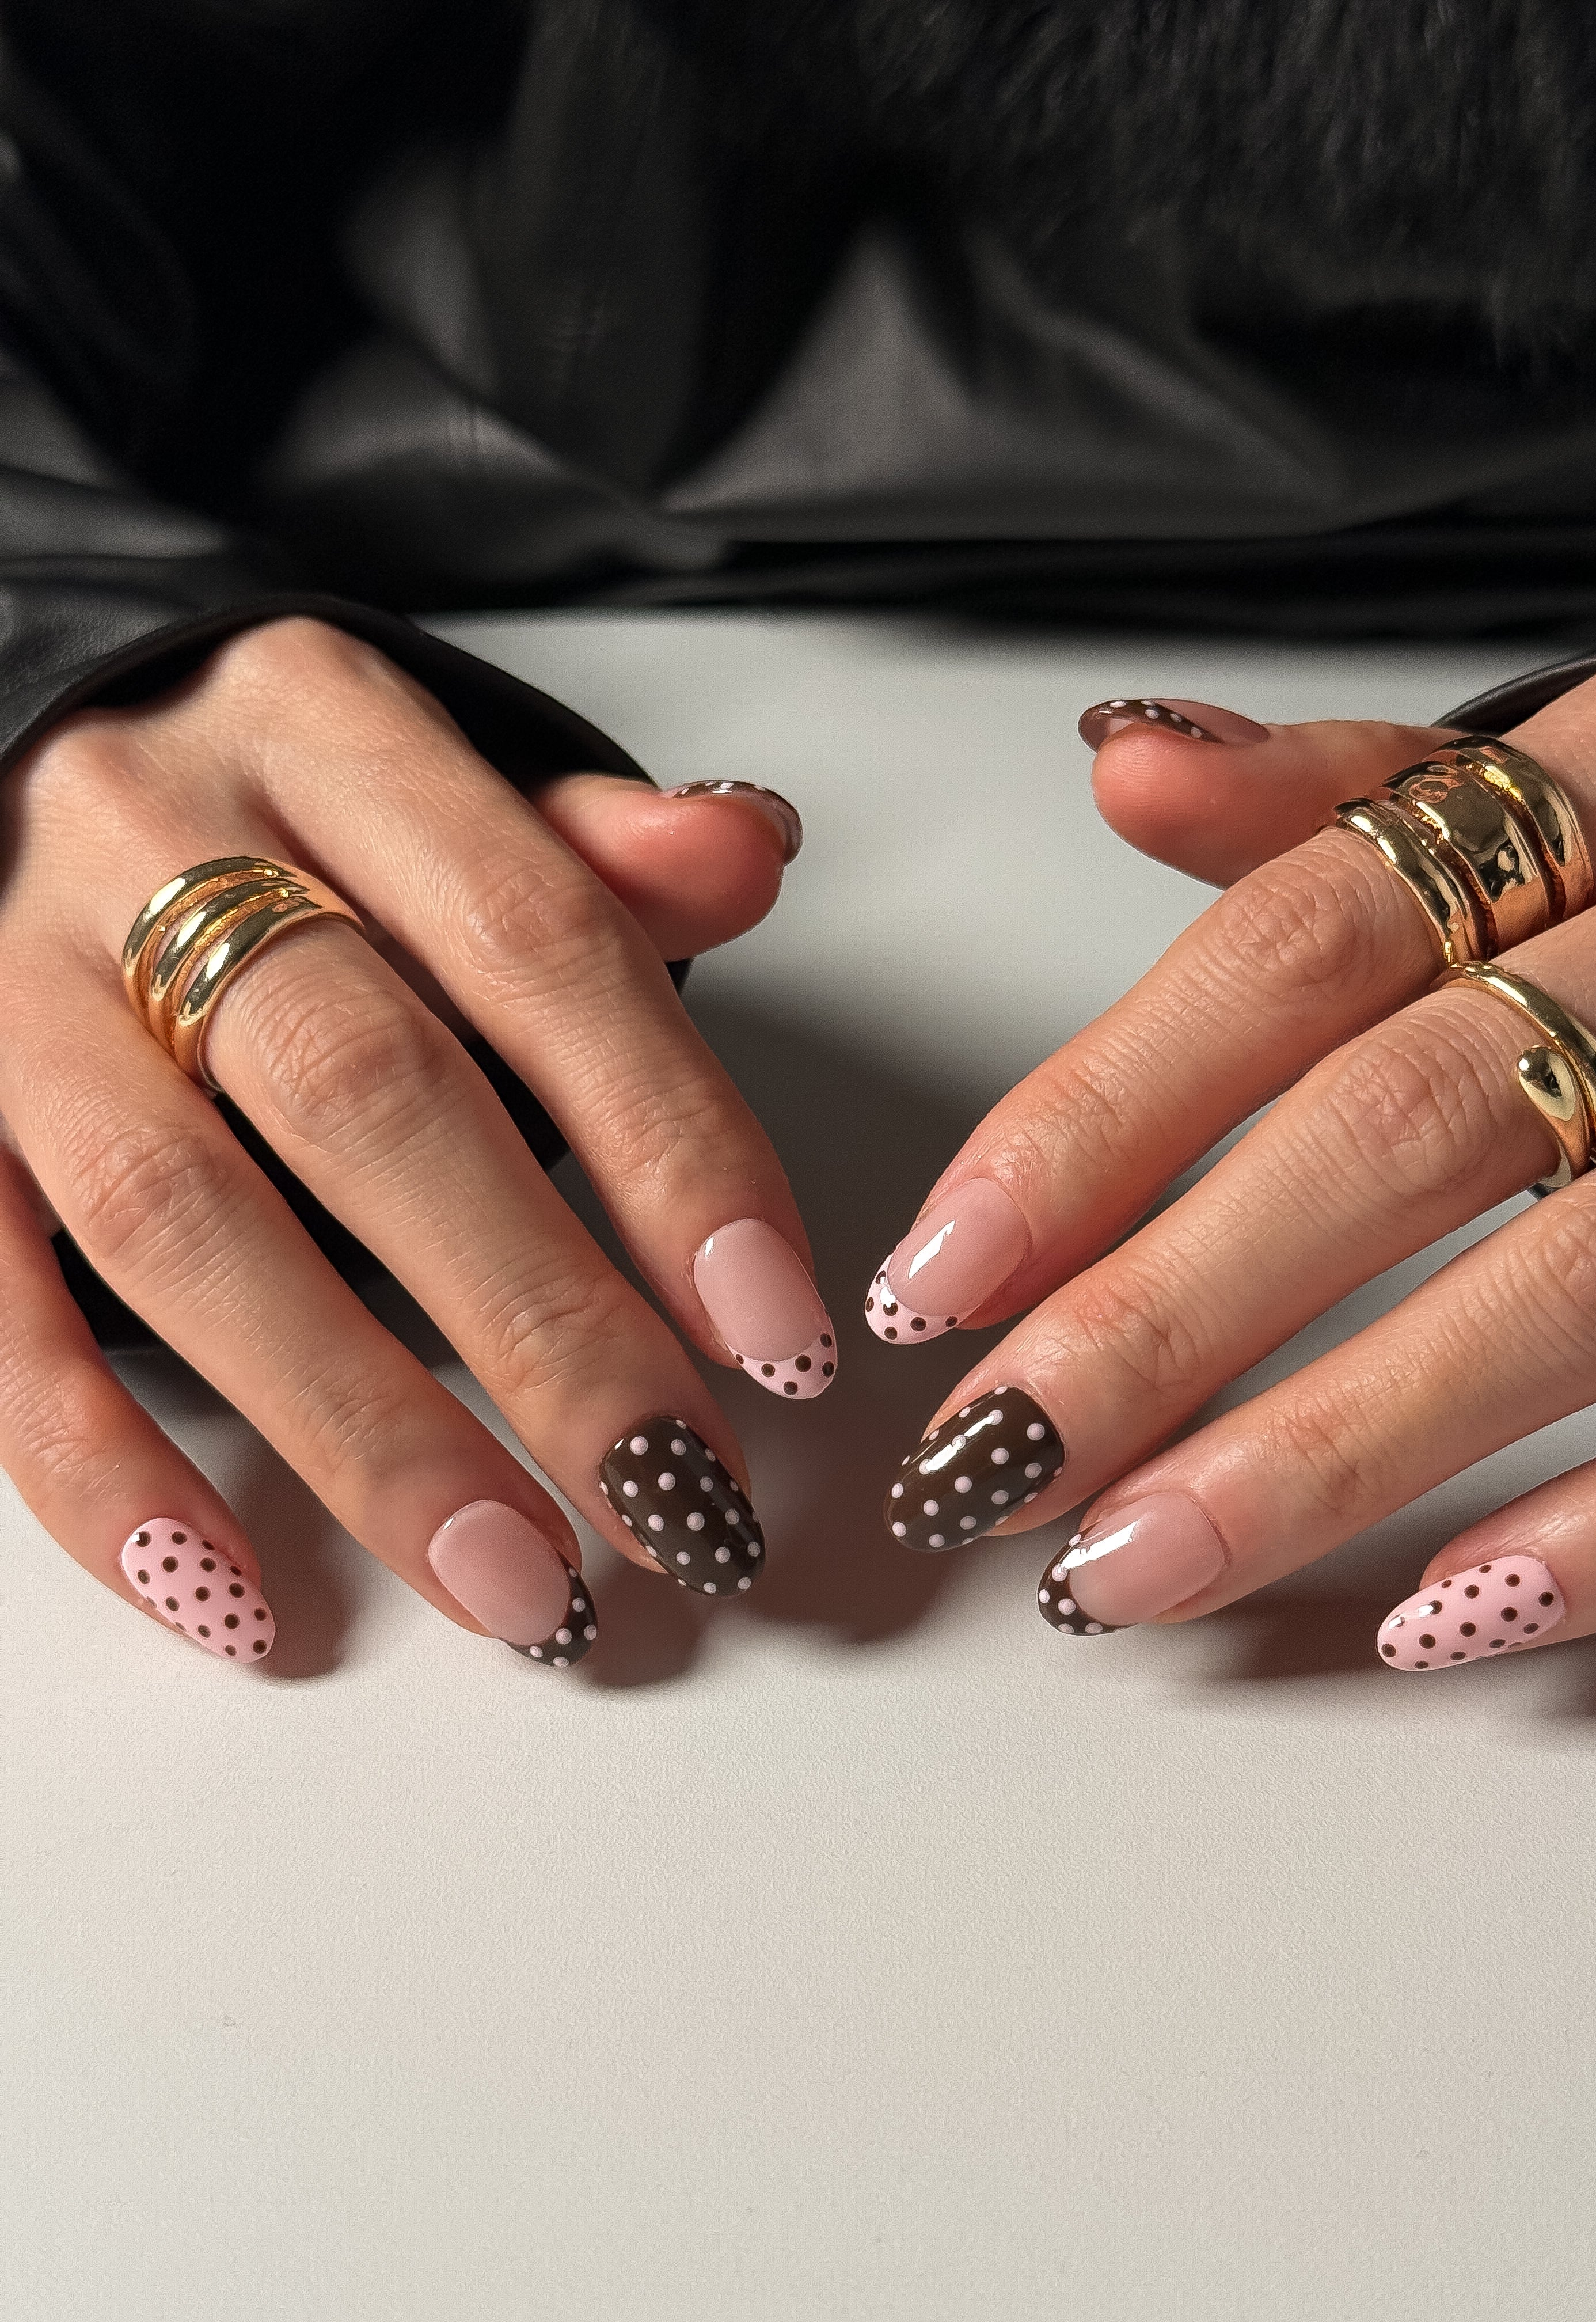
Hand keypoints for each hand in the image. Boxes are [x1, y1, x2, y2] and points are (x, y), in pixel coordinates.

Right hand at [0, 617, 833, 1667]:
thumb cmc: (237, 795)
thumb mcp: (412, 767)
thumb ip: (576, 842)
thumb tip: (746, 854)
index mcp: (322, 733)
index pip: (539, 942)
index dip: (672, 1140)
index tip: (774, 1323)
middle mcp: (151, 840)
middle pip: (371, 1097)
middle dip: (543, 1323)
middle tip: (675, 1497)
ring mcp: (7, 982)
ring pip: (182, 1223)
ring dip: (362, 1428)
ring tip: (515, 1583)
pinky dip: (106, 1470)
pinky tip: (239, 1595)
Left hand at [873, 633, 1595, 1664]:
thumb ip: (1356, 797)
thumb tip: (1125, 772)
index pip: (1310, 940)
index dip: (1107, 1110)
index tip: (946, 1267)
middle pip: (1412, 1122)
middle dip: (1175, 1307)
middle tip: (992, 1451)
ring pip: (1584, 1280)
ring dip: (1335, 1442)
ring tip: (1132, 1559)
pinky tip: (1434, 1608)